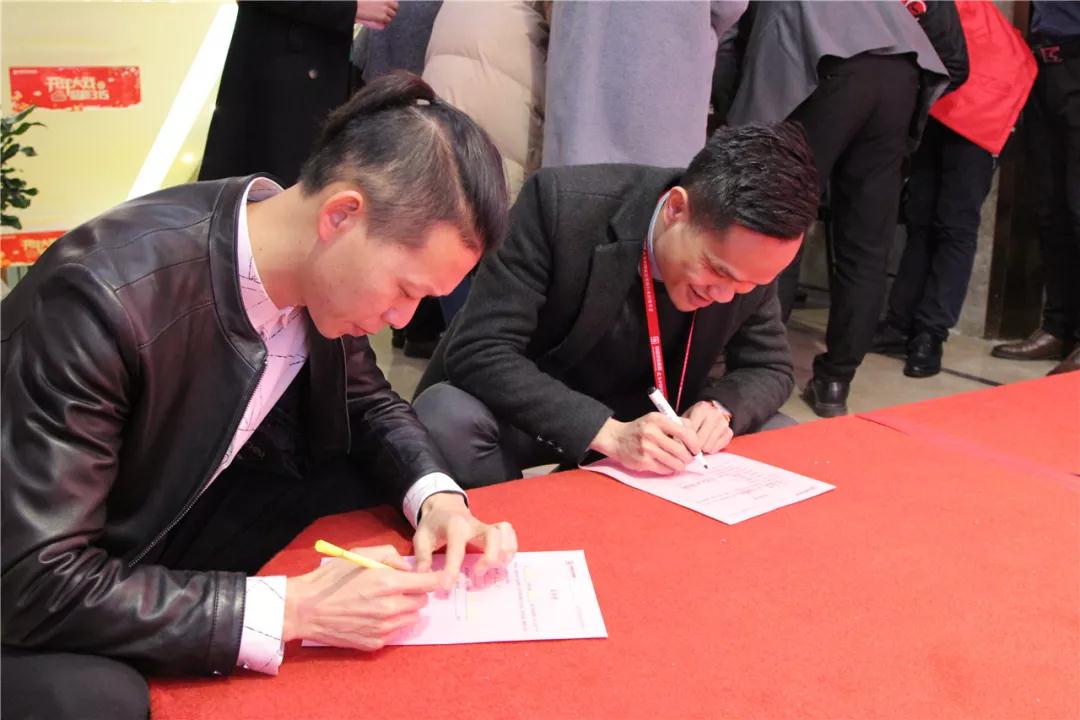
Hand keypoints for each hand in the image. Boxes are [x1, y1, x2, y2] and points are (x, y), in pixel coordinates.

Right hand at [283, 544, 438, 649]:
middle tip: (397, 588)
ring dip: (405, 609)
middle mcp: (390, 608)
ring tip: (383, 601)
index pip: (428, 583)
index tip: (433, 577)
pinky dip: (390, 623)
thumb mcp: (360, 554)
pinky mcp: (375, 643)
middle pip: (422, 602)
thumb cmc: (331, 579)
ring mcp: (383, 629)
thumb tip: (408, 565)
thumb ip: (389, 555)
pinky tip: (371, 616)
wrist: (305, 610)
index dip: (433, 578)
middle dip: (414, 593)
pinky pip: (395, 632)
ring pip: (411, 618)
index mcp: (388, 583)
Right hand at [355, 0, 397, 28]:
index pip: (395, 3)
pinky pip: (387, 21)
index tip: (392, 8)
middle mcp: (387, 3)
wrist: (357, 7)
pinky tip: (381, 22)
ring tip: (382, 18)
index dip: (393, 6)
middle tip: (387, 14)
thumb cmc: (362, 2)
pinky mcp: (383, 17)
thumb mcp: (373, 0)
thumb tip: (381, 3)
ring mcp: (385, 10)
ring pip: (392, 16)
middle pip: (395, 9)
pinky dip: (385, 22)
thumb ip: (379, 1)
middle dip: (392, 11)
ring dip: (388, 17)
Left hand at [413, 493, 517, 589]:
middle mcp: (474, 524)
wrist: (444, 506)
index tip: (446, 587)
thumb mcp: (420, 537)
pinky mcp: (494, 530)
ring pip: (505, 533)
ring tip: (493, 569)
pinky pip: (509, 534)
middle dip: (490, 557)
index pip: (457, 548)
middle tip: (477, 573)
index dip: (452, 569)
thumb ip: (422, 556)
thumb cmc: (433, 524)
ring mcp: (486, 526)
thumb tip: (424, 576)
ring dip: (503, 553)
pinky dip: (510, 548)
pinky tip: (502, 562)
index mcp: (454, 526)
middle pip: (493, 535)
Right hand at [588, 413, 701, 474]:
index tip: (696, 448)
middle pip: (681, 450)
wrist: (616, 438)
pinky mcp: (643, 461)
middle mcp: (652, 433)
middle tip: (689, 458)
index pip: (684, 432)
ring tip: (680, 463)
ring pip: (674, 462)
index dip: (694, 443)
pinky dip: (669, 469)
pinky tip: (667, 465)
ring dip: (680, 465)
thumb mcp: (656, 419)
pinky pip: (665, 469)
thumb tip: (695, 436)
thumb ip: (675, 424)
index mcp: (657, 420)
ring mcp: (647, 448)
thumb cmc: (640, 429)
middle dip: (689, 457)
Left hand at [682, 401, 732, 453]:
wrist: (715, 410)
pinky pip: (716, 449)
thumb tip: (676, 441)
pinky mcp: (729, 433)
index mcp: (702, 408)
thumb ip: (681, 426)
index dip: (683, 440)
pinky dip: (710, 448)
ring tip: (700, 442)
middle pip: (699, 441)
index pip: (690, 431)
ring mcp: (723, 424)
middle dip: (693, 446)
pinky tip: (708, 442)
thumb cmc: (697, 416)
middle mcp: (714, 415)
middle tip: (690, 444)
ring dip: (702, 448)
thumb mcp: (687, 416)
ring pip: (707, 447)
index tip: (681, 442)